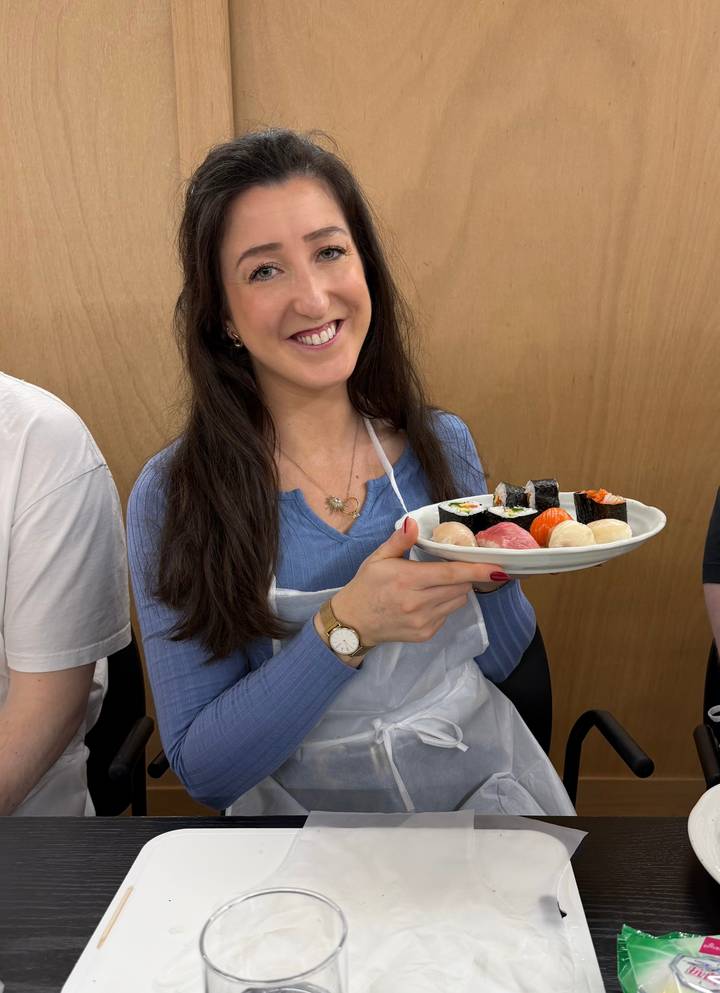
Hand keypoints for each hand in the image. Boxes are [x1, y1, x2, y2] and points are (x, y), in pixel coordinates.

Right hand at [329, 517, 506, 645]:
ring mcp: (423, 622)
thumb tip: (413, 523)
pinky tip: (427, 601)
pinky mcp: (425, 634)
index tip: (498, 568)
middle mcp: (418, 603)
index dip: (477, 570)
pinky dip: (445, 605)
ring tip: (437, 584)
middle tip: (455, 567)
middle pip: (460, 587)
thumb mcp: (378, 559)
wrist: (353, 623)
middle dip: (465, 576)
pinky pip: (447, 615)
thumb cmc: (366, 586)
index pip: (451, 574)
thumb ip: (399, 541)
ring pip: (457, 602)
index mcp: (407, 580)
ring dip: (456, 590)